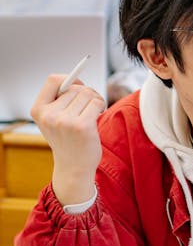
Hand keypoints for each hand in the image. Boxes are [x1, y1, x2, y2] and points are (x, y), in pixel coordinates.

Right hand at [31, 74, 104, 205]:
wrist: (74, 167)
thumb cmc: (67, 139)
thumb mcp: (54, 119)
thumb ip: (60, 99)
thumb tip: (76, 78)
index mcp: (38, 110)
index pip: (53, 80)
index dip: (69, 80)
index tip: (77, 88)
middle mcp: (48, 115)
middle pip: (75, 87)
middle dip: (86, 93)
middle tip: (88, 106)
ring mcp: (64, 121)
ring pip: (88, 93)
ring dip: (95, 100)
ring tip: (92, 113)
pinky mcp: (82, 126)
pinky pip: (97, 102)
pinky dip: (101, 106)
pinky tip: (97, 117)